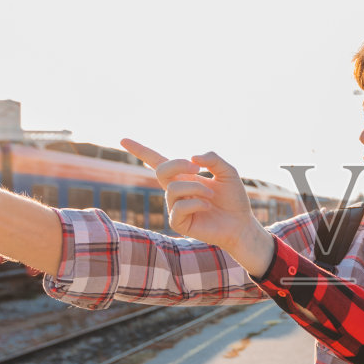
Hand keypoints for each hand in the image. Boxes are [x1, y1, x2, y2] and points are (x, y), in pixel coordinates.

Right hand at [122, 139, 274, 272]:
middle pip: (161, 170)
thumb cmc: (233, 199)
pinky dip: (196, 202)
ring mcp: (175, 207)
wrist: (241, 224)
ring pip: (174, 189)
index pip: (157, 161)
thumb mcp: (228, 172)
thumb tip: (192, 157)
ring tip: (211, 195)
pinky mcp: (178, 223)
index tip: (122, 139)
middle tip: (198, 169)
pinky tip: (207, 206)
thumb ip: (213, 159)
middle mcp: (176, 190)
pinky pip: (179, 207)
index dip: (140, 150)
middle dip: (178, 164)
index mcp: (183, 176)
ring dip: (196, 188)